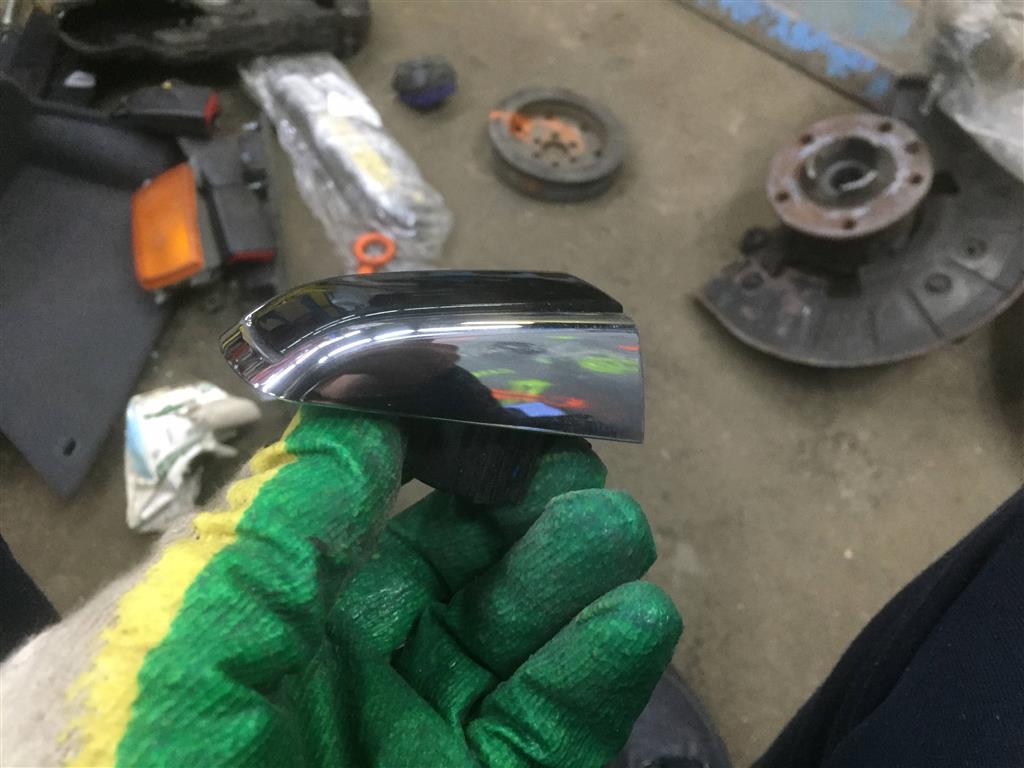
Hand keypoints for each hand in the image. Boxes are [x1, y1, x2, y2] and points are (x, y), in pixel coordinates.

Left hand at [13, 407, 680, 766]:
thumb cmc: (146, 761)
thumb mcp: (190, 631)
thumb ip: (284, 522)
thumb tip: (363, 409)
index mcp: (288, 614)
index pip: (383, 516)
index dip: (437, 457)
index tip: (487, 405)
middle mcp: (368, 666)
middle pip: (469, 567)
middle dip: (523, 505)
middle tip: (569, 464)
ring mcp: (433, 732)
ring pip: (525, 636)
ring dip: (575, 571)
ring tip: (610, 528)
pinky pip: (557, 726)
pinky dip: (604, 668)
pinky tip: (636, 614)